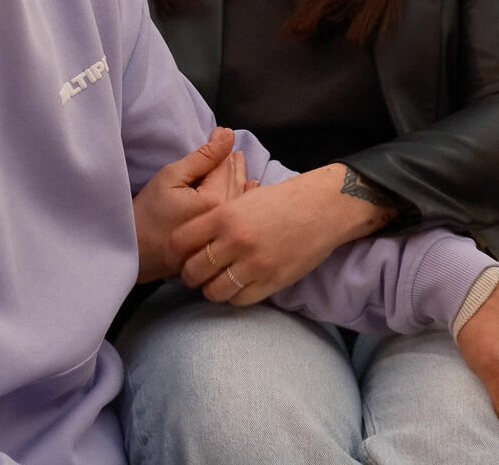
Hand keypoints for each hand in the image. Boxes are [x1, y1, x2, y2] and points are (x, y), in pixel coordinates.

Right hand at [132, 129, 241, 282]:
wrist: (138, 254)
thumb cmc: (149, 213)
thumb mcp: (171, 177)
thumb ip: (202, 157)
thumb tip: (228, 135)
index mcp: (215, 199)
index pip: (225, 165)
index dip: (222, 147)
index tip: (221, 131)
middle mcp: (227, 215)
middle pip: (235, 179)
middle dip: (233, 161)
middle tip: (230, 143)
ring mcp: (226, 230)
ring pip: (239, 194)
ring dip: (240, 175)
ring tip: (238, 159)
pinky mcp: (221, 239)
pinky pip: (237, 212)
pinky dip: (243, 195)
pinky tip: (249, 185)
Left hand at [169, 163, 392, 303]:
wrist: (321, 208)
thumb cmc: (281, 201)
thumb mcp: (243, 199)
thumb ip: (217, 218)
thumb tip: (191, 239)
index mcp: (224, 215)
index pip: (181, 242)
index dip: (177, 252)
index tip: (181, 256)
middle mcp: (235, 241)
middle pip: (193, 271)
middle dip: (191, 276)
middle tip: (197, 274)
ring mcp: (254, 264)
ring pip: (214, 291)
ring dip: (211, 290)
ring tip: (217, 283)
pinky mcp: (272, 281)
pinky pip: (240, 300)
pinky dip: (234, 296)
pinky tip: (238, 286)